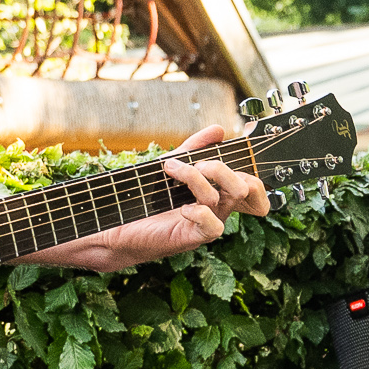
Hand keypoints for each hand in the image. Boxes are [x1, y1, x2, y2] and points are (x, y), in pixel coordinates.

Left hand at [32, 137, 256, 269]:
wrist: (114, 223)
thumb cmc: (143, 197)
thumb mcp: (172, 164)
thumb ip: (194, 148)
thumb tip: (219, 130)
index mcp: (217, 192)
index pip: (253, 185)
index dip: (254, 171)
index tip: (236, 152)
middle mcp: (216, 209)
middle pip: (248, 187)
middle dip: (223, 169)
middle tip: (197, 164)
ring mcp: (206, 224)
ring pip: (226, 198)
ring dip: (196, 177)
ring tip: (170, 170)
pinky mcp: (192, 239)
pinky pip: (213, 226)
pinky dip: (200, 211)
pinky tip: (182, 207)